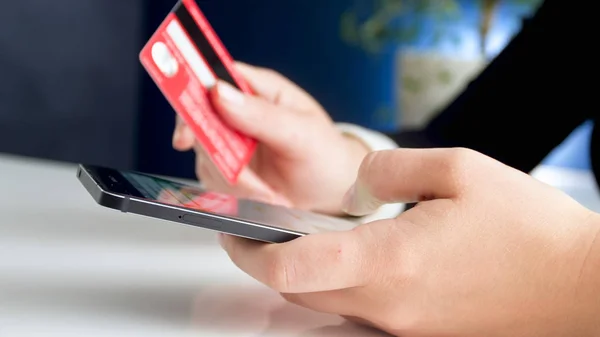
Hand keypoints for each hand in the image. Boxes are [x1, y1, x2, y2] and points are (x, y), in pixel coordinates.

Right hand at [172, 62, 368, 214]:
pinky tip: (261, 195)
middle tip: (238, 173)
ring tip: (266, 191)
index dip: (194, 95)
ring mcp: (231, 142)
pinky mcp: (229, 169)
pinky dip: (234, 192)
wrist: (332, 194)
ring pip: (204, 154)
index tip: (189, 126)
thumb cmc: (326, 156)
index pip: (215, 78)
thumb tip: (219, 93)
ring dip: (231, 179)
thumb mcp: (300, 133)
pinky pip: (213, 178)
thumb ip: (261, 114)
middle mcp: (240, 111)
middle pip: (200, 119)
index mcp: (259, 89)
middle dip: (215, 151)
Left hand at [219, 148, 599, 335]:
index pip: (292, 267)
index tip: (232, 232)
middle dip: (265, 263)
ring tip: (301, 237)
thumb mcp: (459, 170)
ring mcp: (403, 323)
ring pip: (327, 301)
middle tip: (255, 232)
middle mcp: (389, 302)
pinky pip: (360, 308)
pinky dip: (338, 283)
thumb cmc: (529, 230)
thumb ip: (390, 170)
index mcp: (391, 260)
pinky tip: (354, 256)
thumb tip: (358, 184)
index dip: (249, 251)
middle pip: (298, 289)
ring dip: (301, 272)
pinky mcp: (420, 328)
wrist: (579, 285)